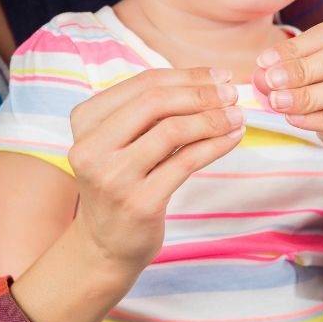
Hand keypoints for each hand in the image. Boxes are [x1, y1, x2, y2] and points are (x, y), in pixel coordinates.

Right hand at [66, 68, 244, 277]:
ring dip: (213, 118)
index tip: (220, 76)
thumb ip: (151, 112)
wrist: (104, 245)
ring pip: (172, 130)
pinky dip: (215, 145)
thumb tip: (209, 81)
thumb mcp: (122, 140)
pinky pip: (186, 162)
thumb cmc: (122, 181)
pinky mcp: (139, 203)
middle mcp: (91, 147)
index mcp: (85, 120)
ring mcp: (113, 177)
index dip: (187, 75)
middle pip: (155, 102)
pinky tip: (233, 138)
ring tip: (237, 116)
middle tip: (233, 93)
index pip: (143, 83)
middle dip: (201, 93)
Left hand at [252, 21, 322, 226]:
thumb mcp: (320, 88)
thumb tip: (260, 70)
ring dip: (309, 95)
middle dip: (302, 68)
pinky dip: (320, 119)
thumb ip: (293, 75)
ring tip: (277, 103)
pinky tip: (294, 120)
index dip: (297, 47)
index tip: (264, 62)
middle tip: (269, 81)